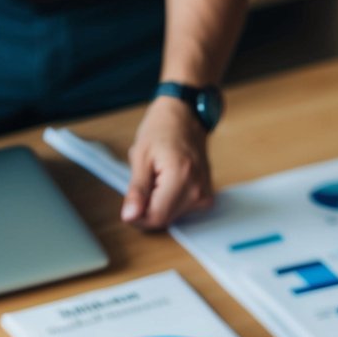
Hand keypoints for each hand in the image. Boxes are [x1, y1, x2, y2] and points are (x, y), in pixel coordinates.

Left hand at [121, 95, 213, 229]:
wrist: (185, 117)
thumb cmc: (162, 130)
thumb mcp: (140, 157)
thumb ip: (136, 191)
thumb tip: (130, 216)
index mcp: (181, 178)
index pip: (156, 218)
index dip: (138, 216)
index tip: (131, 202)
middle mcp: (197, 190)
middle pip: (164, 220)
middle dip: (148, 207)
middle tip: (147, 181)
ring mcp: (205, 194)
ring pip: (172, 217)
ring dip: (159, 204)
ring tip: (159, 178)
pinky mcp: (206, 197)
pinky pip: (181, 211)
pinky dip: (170, 202)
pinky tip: (169, 182)